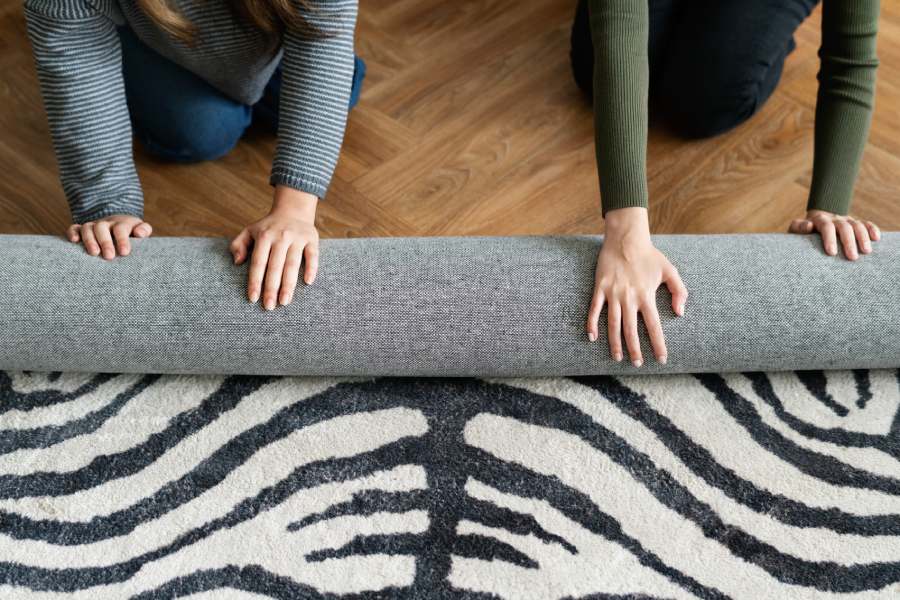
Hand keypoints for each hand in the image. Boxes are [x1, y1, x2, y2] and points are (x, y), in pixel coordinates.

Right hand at [67, 215, 152, 258]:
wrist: (119, 224)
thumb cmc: (132, 233)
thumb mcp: (141, 229)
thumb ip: (144, 229)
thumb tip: (140, 233)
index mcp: (122, 223)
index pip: (121, 229)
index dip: (122, 240)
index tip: (124, 253)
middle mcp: (106, 223)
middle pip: (102, 227)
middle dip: (105, 242)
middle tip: (109, 257)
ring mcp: (94, 226)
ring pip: (87, 228)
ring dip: (89, 240)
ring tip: (94, 253)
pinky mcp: (82, 229)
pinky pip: (74, 227)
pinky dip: (72, 232)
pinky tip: (74, 241)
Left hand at [230, 187, 318, 309]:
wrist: (293, 209)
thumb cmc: (268, 226)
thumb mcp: (249, 230)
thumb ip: (238, 245)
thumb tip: (237, 262)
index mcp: (264, 236)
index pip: (258, 263)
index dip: (255, 281)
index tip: (253, 298)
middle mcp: (280, 237)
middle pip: (275, 266)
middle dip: (271, 288)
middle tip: (269, 306)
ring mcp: (297, 238)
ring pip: (292, 264)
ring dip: (289, 284)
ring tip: (284, 302)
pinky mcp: (312, 239)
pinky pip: (312, 255)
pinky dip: (311, 268)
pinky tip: (308, 283)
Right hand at [586, 207, 687, 366]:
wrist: (626, 239)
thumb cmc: (649, 255)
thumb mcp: (670, 271)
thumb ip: (679, 292)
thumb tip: (680, 313)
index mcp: (646, 295)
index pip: (653, 325)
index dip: (657, 344)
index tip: (661, 359)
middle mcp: (629, 297)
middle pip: (631, 330)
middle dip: (634, 349)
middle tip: (637, 364)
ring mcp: (612, 294)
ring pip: (613, 324)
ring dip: (615, 343)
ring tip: (617, 358)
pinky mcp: (600, 288)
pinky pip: (594, 309)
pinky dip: (592, 324)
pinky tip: (592, 337)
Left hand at [788, 210, 879, 260]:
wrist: (813, 222)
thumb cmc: (802, 232)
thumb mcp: (795, 229)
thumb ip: (798, 227)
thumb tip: (809, 226)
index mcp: (819, 220)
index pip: (826, 227)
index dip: (829, 238)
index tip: (831, 253)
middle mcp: (834, 219)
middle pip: (844, 227)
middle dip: (849, 242)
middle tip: (852, 258)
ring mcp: (846, 220)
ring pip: (857, 225)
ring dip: (863, 237)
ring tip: (866, 252)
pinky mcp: (854, 224)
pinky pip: (865, 223)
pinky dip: (872, 229)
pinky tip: (876, 238)